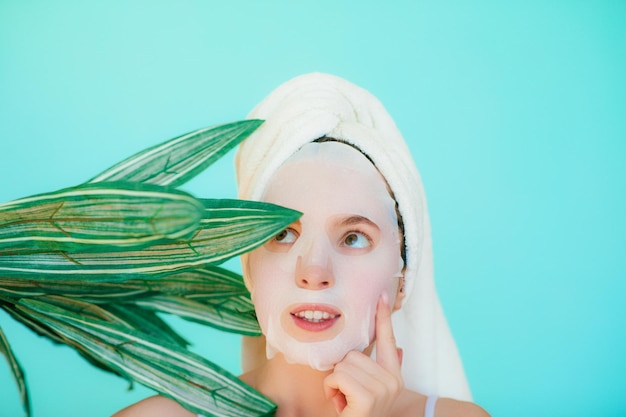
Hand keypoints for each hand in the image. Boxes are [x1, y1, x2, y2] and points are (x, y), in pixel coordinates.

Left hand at [323, 293, 403, 415]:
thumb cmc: (357, 414)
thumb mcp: (368, 391)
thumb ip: (382, 368)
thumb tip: (399, 349)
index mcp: (393, 375)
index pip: (388, 339)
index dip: (384, 317)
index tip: (383, 294)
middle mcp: (392, 380)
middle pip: (354, 353)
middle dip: (341, 373)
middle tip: (346, 395)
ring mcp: (383, 389)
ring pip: (344, 364)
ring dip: (334, 382)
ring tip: (343, 401)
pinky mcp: (368, 398)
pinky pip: (338, 375)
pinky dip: (331, 389)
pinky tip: (340, 405)